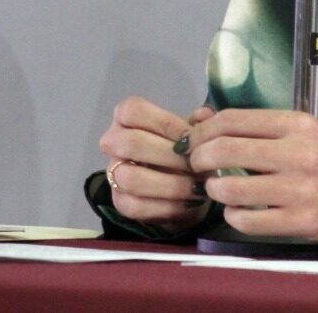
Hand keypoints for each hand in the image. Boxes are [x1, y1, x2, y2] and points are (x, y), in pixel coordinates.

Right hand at [99, 96, 215, 231]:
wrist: (182, 188)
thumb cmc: (182, 151)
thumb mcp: (192, 132)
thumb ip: (198, 123)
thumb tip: (205, 115)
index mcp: (126, 117)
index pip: (134, 111)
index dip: (165, 123)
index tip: (191, 138)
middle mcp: (112, 142)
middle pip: (131, 143)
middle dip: (169, 155)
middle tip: (196, 164)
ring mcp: (113, 174)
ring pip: (131, 178)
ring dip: (170, 183)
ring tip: (197, 185)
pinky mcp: (120, 202)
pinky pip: (137, 205)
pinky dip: (168, 205)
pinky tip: (190, 201)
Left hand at [186, 108, 317, 247]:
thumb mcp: (305, 133)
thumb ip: (257, 127)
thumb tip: (202, 117)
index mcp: (297, 125)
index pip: (232, 119)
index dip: (202, 131)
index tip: (193, 141)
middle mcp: (297, 153)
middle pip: (224, 150)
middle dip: (199, 159)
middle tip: (198, 167)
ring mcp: (299, 189)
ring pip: (230, 188)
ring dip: (215, 191)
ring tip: (220, 191)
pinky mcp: (301, 221)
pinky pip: (247, 221)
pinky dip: (234, 217)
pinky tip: (239, 212)